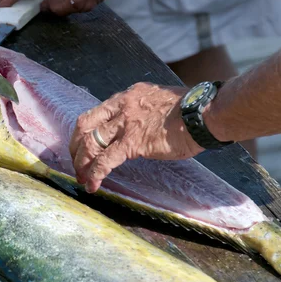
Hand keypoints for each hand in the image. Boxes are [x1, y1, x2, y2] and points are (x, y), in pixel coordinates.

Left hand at [69, 82, 203, 192]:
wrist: (205, 113)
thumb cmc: (191, 109)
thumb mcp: (158, 101)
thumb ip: (142, 111)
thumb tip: (138, 126)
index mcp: (126, 96)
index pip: (96, 113)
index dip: (85, 132)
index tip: (83, 146)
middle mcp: (121, 106)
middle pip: (85, 125)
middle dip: (75, 146)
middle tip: (77, 163)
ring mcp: (125, 124)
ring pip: (90, 143)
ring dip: (82, 163)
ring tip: (82, 178)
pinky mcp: (133, 142)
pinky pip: (105, 160)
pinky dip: (95, 174)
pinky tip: (92, 185)